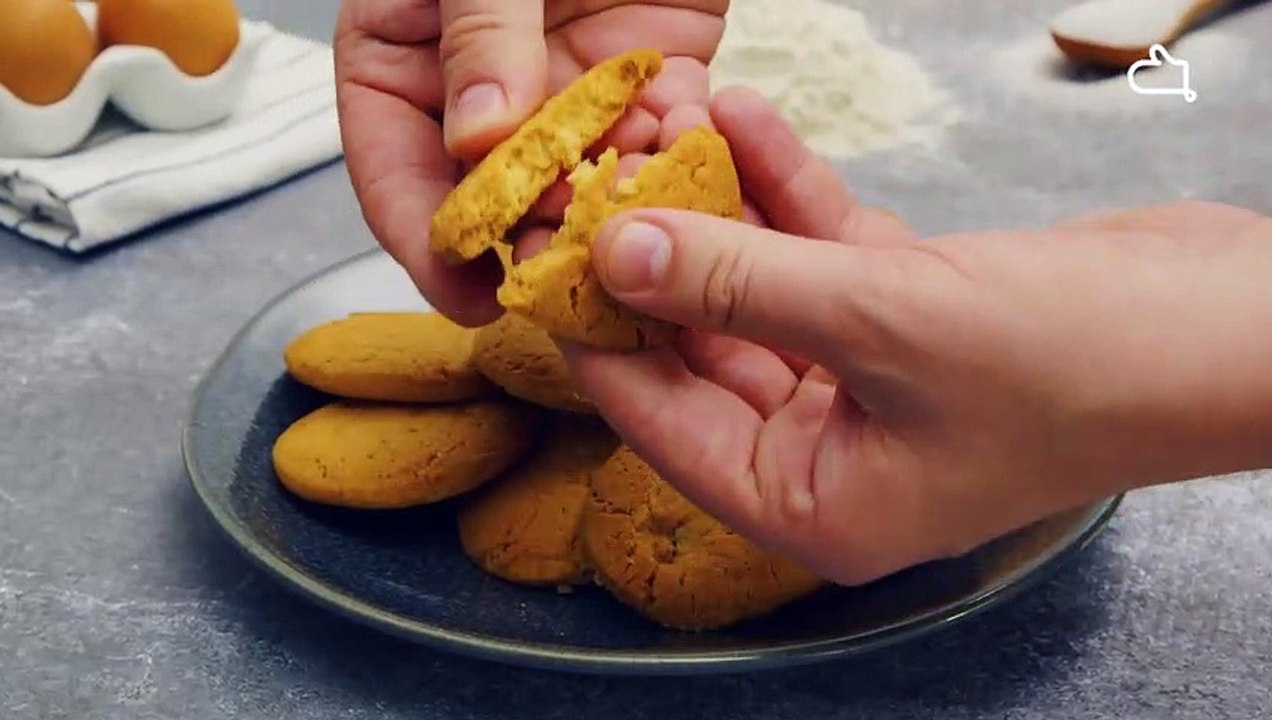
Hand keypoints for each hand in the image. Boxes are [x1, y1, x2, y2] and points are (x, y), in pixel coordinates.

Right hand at [333, 0, 729, 325]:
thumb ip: (477, 29)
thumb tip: (477, 140)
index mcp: (402, 60)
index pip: (395, 170)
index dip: (429, 239)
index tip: (469, 293)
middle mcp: (480, 94)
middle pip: (496, 200)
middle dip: (533, 250)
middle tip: (573, 297)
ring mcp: (565, 96)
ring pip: (585, 188)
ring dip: (615, 228)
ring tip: (648, 262)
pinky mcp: (647, 85)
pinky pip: (664, 146)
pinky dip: (683, 174)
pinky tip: (703, 196)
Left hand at [561, 87, 1271, 585]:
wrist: (1234, 325)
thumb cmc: (1079, 365)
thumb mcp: (884, 322)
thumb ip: (739, 285)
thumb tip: (616, 255)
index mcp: (812, 502)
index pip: (661, 423)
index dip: (596, 338)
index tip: (543, 257)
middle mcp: (830, 451)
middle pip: (702, 346)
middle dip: (655, 254)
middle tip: (596, 172)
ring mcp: (868, 379)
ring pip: (760, 287)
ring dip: (717, 204)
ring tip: (661, 118)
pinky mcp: (908, 312)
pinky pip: (821, 250)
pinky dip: (788, 188)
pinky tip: (745, 115)